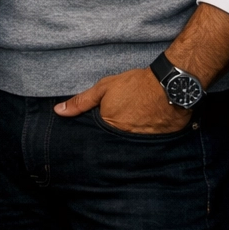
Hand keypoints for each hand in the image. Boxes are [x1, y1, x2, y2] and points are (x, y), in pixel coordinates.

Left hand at [54, 66, 191, 133]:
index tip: (100, 125)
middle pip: (113, 142)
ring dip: (130, 137)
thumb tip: (59, 111)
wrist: (169, 85)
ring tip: (134, 124)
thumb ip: (81, 102)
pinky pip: (147, 145)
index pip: (97, 137)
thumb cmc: (135, 85)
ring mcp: (142, 142)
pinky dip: (145, 138)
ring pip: (130, 144)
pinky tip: (147, 128)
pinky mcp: (159, 142)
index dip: (98, 131)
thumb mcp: (103, 88)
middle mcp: (125, 138)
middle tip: (121, 121)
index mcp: (109, 126)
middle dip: (113, 137)